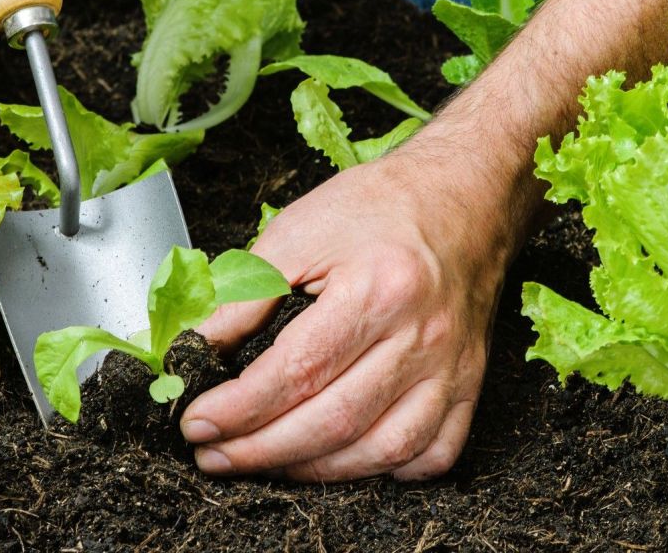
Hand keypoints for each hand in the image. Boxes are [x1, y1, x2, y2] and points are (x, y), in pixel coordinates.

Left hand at [180, 148, 521, 481]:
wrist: (464, 194)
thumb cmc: (381, 206)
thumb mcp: (299, 230)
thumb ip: (245, 293)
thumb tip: (197, 347)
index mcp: (378, 289)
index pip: (297, 371)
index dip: (239, 408)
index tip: (197, 422)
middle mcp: (421, 336)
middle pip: (335, 421)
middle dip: (261, 450)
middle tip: (213, 454)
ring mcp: (452, 367)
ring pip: (384, 450)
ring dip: (314, 470)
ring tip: (264, 461)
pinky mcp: (470, 382)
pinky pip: (435, 453)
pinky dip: (389, 472)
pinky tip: (345, 461)